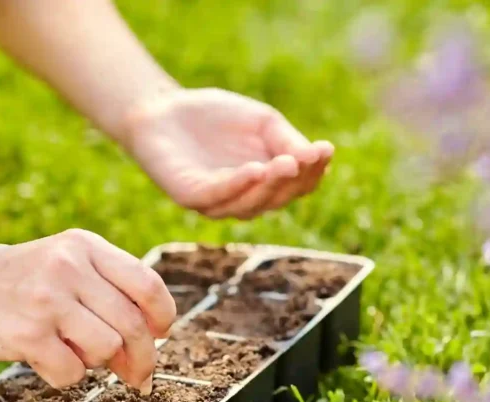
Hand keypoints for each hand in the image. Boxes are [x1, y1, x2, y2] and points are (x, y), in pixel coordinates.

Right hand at [0, 229, 174, 390]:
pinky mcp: (27, 335)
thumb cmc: (11, 283)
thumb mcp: (61, 264)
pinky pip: (72, 372)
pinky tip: (45, 361)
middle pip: (133, 326)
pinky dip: (65, 376)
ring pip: (107, 350)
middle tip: (137, 377)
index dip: (163, 319)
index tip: (159, 336)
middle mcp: (68, 267)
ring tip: (71, 352)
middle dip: (142, 360)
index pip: (148, 285)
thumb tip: (152, 342)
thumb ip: (105, 290)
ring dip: (96, 363)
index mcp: (83, 246)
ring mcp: (47, 301)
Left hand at [122, 88, 334, 219]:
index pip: (297, 187)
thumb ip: (286, 139)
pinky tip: (255, 169)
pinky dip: (238, 184)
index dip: (314, 172)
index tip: (326, 149)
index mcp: (265, 183)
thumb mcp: (261, 121)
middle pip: (277, 199)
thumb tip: (316, 155)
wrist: (163, 109)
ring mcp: (216, 202)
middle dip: (295, 180)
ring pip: (250, 205)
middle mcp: (243, 199)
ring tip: (286, 163)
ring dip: (270, 185)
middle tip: (307, 158)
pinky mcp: (190, 196)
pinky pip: (218, 196)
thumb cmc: (215, 116)